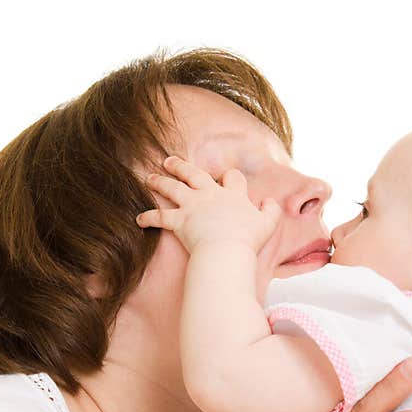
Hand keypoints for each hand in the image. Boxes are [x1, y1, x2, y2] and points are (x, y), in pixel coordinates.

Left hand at [136, 156, 281, 252]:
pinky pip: (160, 217)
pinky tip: (139, 219)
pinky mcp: (179, 221)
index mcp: (232, 195)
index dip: (230, 177)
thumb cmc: (248, 240)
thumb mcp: (268, 224)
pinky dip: (148, 217)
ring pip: (172, 188)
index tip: (226, 178)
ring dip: (159, 182)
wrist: (226, 249)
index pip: (232, 177)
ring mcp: (192, 206)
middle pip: (193, 173)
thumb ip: (272, 211)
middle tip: (169, 161)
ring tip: (149, 177)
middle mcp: (209, 195)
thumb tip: (270, 202)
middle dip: (180, 166)